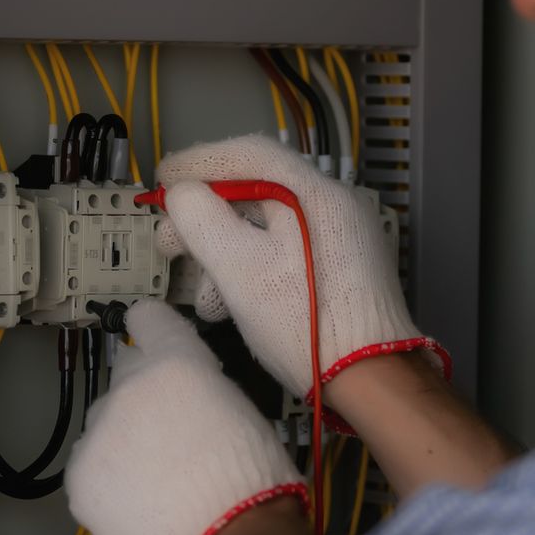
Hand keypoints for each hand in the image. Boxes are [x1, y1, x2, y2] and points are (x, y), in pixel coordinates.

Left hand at [67, 300, 309, 534]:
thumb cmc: (256, 480)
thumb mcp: (243, 412)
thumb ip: (201, 392)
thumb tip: (182, 398)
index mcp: (175, 364)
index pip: (148, 319)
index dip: (152, 330)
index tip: (151, 338)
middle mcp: (128, 390)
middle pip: (126, 380)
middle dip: (145, 401)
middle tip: (171, 439)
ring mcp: (97, 436)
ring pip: (104, 429)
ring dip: (124, 444)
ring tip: (158, 484)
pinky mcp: (80, 480)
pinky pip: (91, 471)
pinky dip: (110, 484)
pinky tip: (140, 506)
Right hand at [156, 134, 447, 404]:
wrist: (371, 380)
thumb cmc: (305, 324)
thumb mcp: (239, 268)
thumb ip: (202, 220)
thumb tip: (185, 195)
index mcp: (315, 194)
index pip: (249, 155)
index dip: (199, 162)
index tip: (163, 180)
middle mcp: (335, 206)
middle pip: (257, 193)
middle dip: (205, 218)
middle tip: (169, 241)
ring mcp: (343, 238)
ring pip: (269, 228)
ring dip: (224, 252)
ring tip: (200, 292)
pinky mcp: (345, 268)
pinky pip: (287, 251)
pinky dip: (253, 267)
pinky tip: (230, 303)